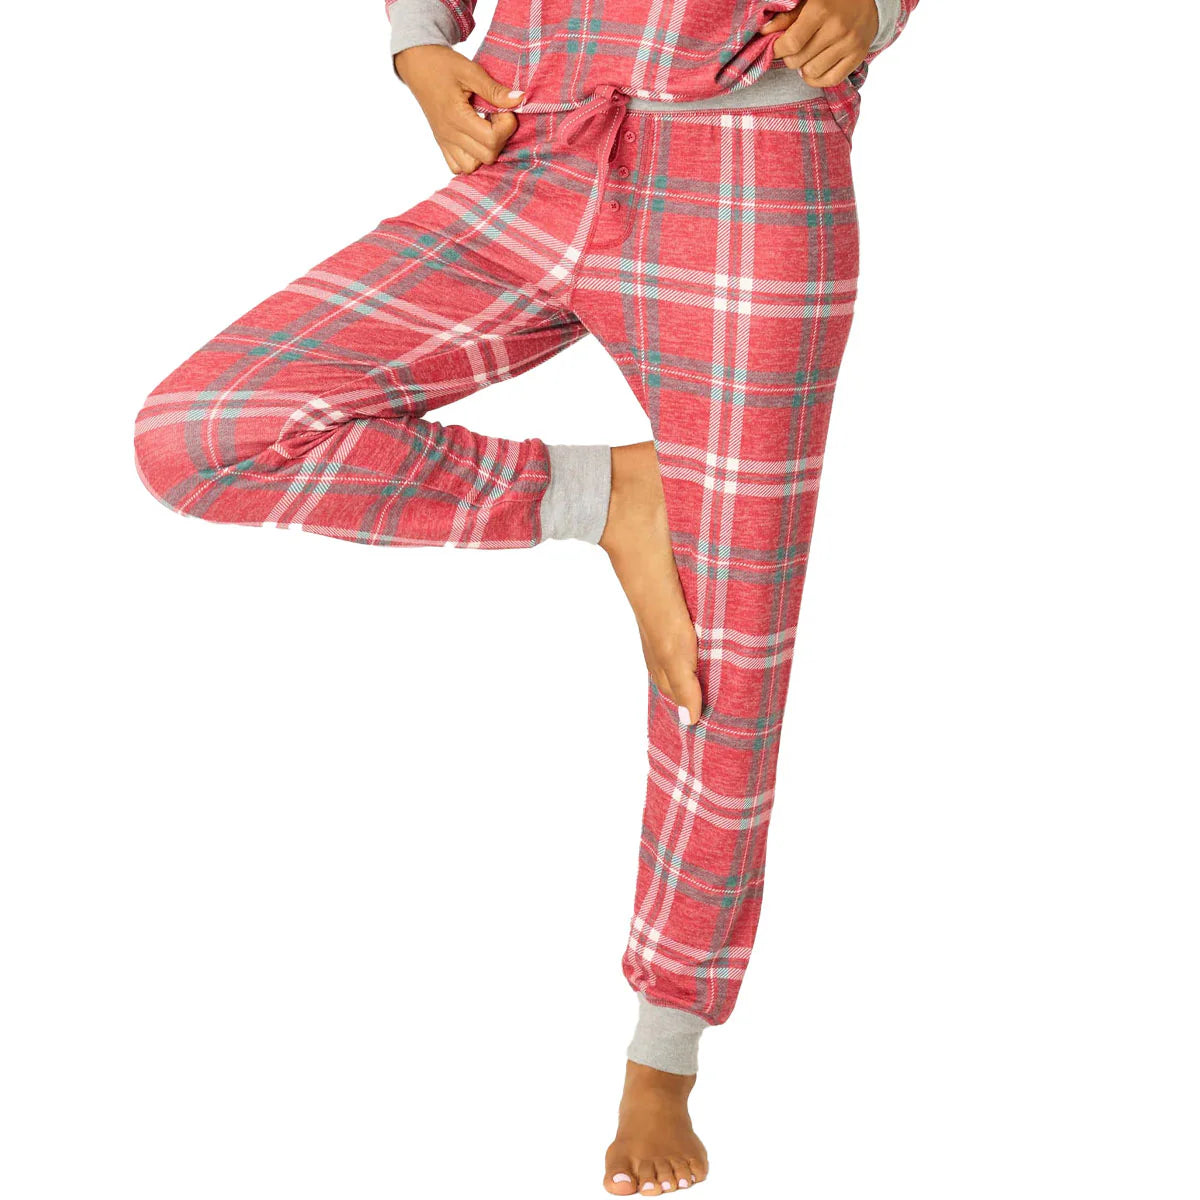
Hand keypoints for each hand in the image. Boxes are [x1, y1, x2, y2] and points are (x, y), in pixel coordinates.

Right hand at [393, 44, 524, 174]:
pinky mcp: (441, 143)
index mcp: (456, 116)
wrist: (417, 64)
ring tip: (485, 129)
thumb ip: (494, 89)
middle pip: (486, 156)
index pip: (491, 139)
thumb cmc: (442, 64)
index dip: (506, 126)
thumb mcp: (470, 71)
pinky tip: (475, 139)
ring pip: (471, 167)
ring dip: (485, 151)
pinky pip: (457, 166)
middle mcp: (449, 134)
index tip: (505, 110)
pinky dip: (470, 158)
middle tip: (497, 117)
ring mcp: (444, 141)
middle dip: (499, 138)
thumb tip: (519, 100)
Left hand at [760, 0, 878, 87]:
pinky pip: (830, 80)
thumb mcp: (808, 1)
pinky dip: (817, 78)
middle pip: (799, 60)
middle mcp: (837, 29)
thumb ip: (786, 17)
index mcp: (821, 10)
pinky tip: (815, 68)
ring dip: (804, 68)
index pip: (791, 43)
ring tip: (807, 56)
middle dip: (790, 58)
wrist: (870, 0)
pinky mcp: (857, 57)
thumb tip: (764, 33)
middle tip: (794, 50)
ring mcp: (849, 44)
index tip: (777, 47)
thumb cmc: (834, 0)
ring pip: (812, 72)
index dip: (778, 49)